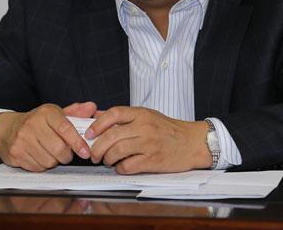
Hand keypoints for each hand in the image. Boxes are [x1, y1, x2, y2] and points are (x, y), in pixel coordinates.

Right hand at [0, 101, 96, 171]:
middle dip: (67, 156)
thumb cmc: (36, 122)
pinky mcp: (16, 153)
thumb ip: (75, 112)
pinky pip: (37, 167)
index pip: (65, 128)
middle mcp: (33, 124)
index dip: (78, 143)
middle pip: (59, 148)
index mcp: (46, 112)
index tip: (85, 152)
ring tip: (51, 153)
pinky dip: (42, 165)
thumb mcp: (54, 114)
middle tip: (67, 154)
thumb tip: (92, 107)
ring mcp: (23, 139)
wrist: (6, 129)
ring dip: (54, 161)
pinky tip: (39, 156)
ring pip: (49, 160)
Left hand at [85, 106, 211, 173]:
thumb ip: (126, 117)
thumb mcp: (149, 116)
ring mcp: (149, 143)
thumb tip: (99, 116)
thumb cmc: (169, 130)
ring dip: (107, 159)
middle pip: (111, 135)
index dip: (97, 124)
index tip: (89, 134)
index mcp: (142, 113)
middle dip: (97, 147)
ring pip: (117, 151)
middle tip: (93, 154)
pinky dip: (120, 168)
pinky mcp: (153, 160)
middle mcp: (145, 126)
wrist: (193, 143)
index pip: (114, 114)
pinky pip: (128, 165)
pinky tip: (121, 167)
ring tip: (107, 161)